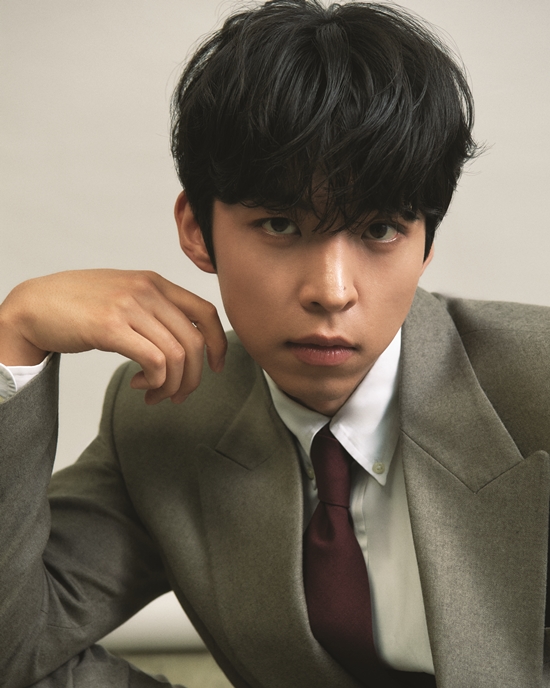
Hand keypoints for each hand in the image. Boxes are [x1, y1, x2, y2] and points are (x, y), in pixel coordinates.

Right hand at [0, 270, 226, 403]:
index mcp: (155, 281)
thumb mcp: (125, 296)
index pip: (206, 311)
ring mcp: (128, 307)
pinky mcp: (109, 327)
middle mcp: (147, 290)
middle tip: (177, 395)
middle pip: (194, 341)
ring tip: (155, 395)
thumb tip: (183, 345)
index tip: (215, 367)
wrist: (34, 304)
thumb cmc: (80, 306)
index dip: (218, 344)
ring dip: (172, 385)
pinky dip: (155, 381)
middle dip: (193, 377)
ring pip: (177, 355)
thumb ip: (154, 310)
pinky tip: (139, 385)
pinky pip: (154, 361)